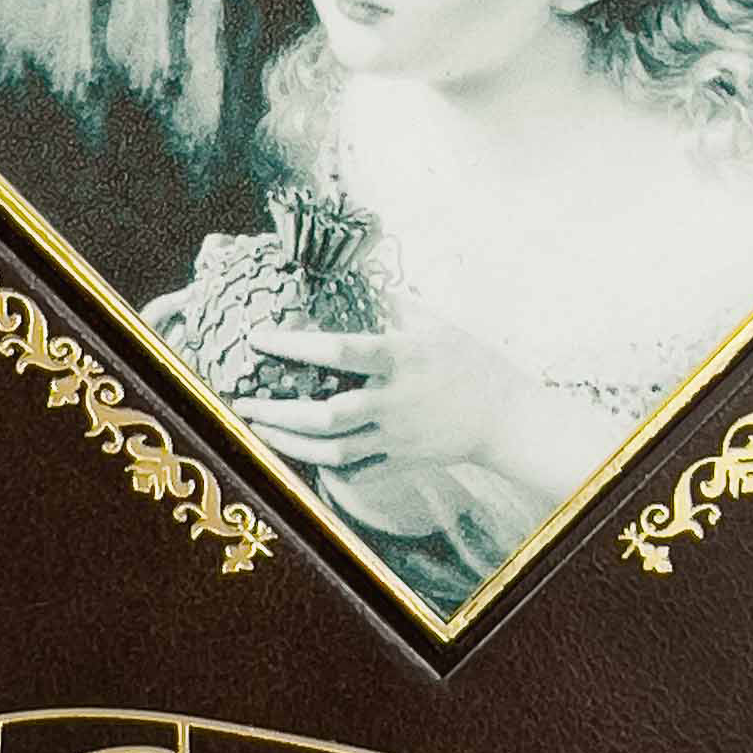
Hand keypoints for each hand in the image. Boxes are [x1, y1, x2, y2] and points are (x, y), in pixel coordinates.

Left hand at [232, 314, 543, 486]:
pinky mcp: (401, 463)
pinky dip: (324, 468)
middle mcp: (393, 401)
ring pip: (332, 452)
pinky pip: (355, 472)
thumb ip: (396, 306)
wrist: (507, 419)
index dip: (295, 345)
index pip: (338, 351)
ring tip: (261, 432)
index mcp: (400, 359)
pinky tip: (301, 456)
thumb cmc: (472, 363)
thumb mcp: (437, 324)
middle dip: (278, 414)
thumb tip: (358, 279)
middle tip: (245, 405)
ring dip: (290, 444)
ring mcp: (396, 438)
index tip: (259, 338)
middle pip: (325, 416)